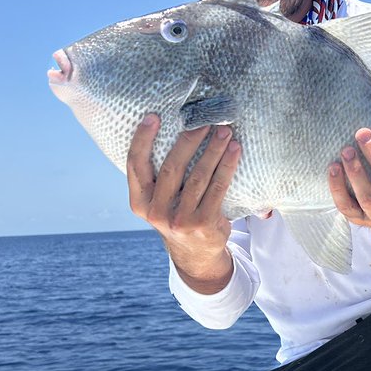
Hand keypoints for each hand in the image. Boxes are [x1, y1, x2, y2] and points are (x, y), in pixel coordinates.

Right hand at [126, 115, 240, 291]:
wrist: (195, 254)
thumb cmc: (177, 214)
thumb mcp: (159, 201)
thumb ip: (158, 177)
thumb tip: (173, 129)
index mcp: (140, 202)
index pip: (136, 165)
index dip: (142, 139)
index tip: (153, 116)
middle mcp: (157, 212)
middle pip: (172, 167)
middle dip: (189, 140)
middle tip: (203, 119)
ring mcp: (180, 220)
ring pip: (199, 176)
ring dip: (214, 150)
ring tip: (224, 131)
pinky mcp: (204, 223)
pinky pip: (218, 188)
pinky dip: (227, 166)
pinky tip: (234, 151)